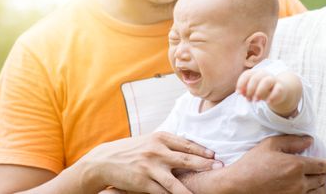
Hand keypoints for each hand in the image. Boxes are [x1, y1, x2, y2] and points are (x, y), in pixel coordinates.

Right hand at [70, 132, 221, 193]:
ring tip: (204, 192)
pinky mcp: (143, 183)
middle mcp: (156, 151)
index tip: (214, 155)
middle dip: (205, 164)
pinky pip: (162, 193)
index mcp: (159, 138)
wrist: (105, 160)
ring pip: (175, 182)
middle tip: (220, 166)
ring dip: (191, 188)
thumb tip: (189, 147)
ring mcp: (150, 168)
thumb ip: (167, 143)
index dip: (202, 150)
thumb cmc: (131, 150)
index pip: (186, 144)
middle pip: (186, 159)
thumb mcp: (149, 141)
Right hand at [222, 135, 325, 193]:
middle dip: (324, 174)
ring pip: (319, 192)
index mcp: (296, 166)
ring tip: (320, 183)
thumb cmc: (252, 165)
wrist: (240, 185)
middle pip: (322, 179)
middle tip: (322, 171)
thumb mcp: (270, 145)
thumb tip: (308, 140)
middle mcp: (299, 183)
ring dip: (321, 186)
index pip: (322, 166)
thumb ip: (292, 141)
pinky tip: (310, 191)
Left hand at [237, 69, 280, 102]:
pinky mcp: (280, 87)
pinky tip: (268, 102)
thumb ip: (246, 90)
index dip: (241, 83)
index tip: (238, 93)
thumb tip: (241, 93)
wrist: (279, 89)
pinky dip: (272, 96)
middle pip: (256, 78)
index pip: (247, 74)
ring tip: (256, 100)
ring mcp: (273, 79)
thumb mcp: (253, 90)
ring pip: (267, 81)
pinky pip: (278, 89)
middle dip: (250, 89)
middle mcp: (264, 74)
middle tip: (248, 99)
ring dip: (260, 91)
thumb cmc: (261, 89)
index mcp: (255, 73)